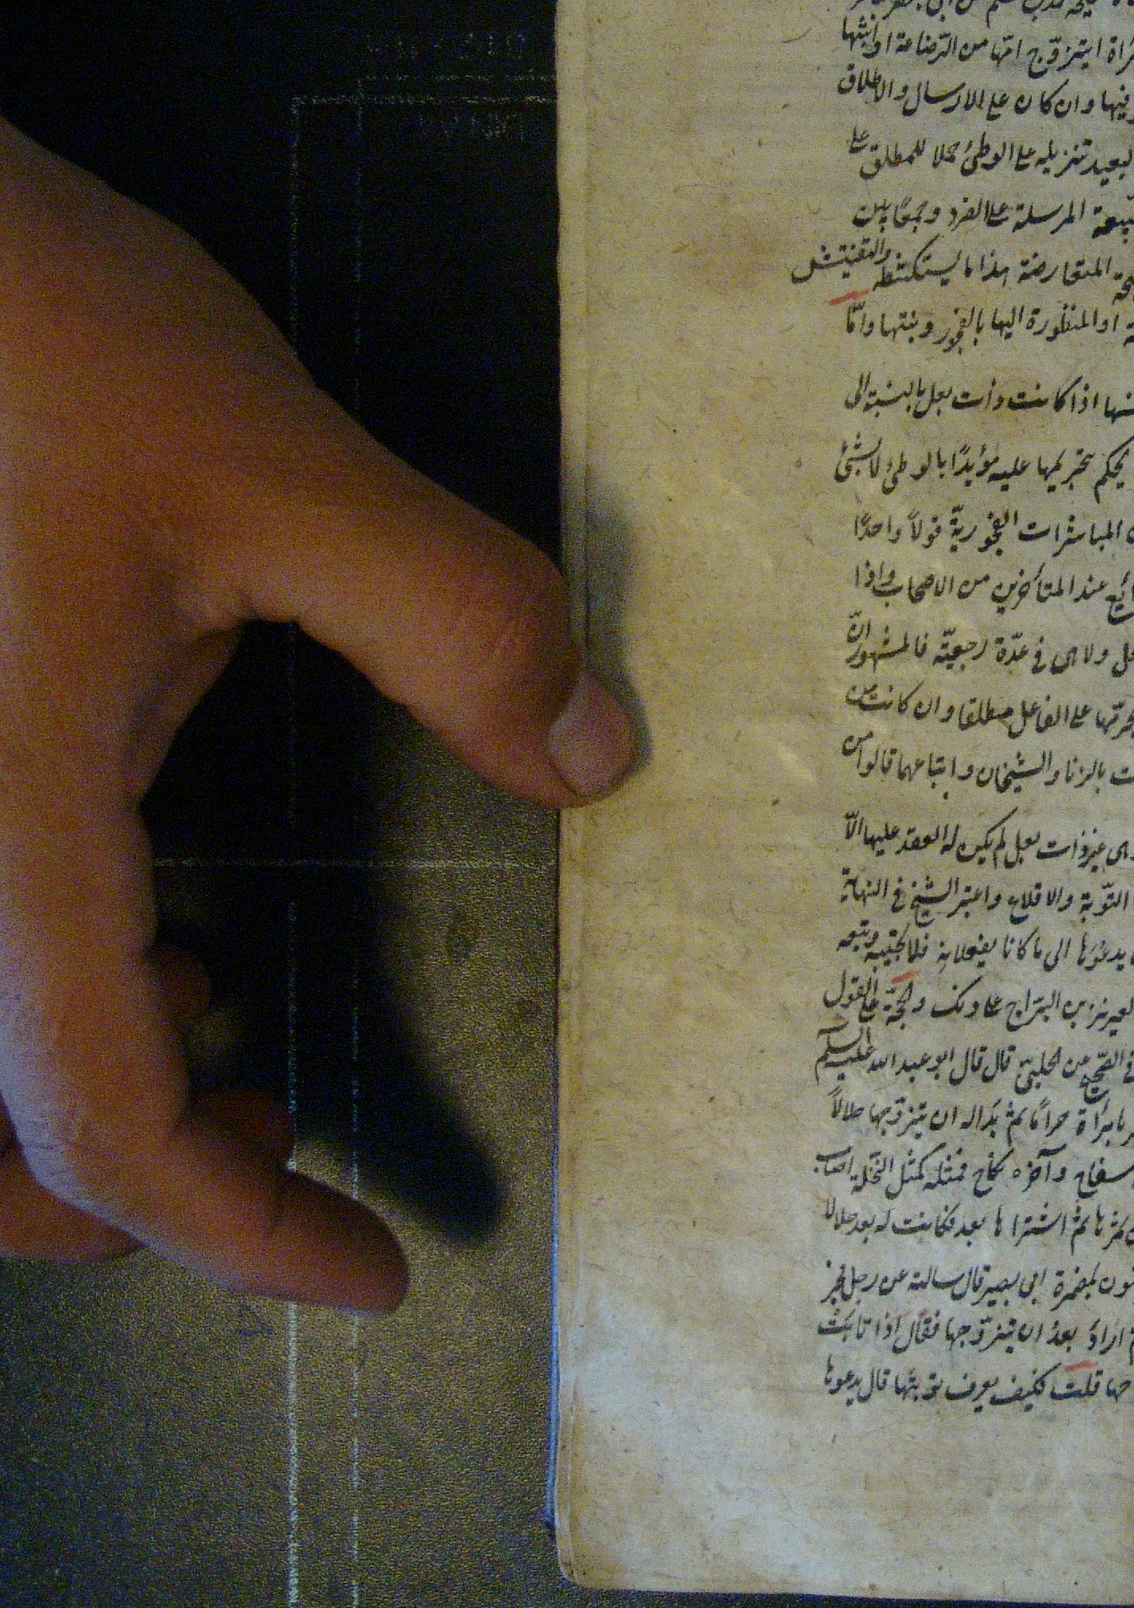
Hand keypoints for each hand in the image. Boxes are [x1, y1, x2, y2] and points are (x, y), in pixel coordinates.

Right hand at [0, 115, 632, 1309]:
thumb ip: (454, 618)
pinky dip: (50, 988)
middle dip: (137, 1189)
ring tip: (237, 1039)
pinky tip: (157, 916)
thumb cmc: (25, 335)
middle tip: (294, 1164)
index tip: (377, 1272)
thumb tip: (599, 757)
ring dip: (83, 1096)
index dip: (232, 1228)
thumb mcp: (275, 465)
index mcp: (1, 825)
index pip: (97, 1108)